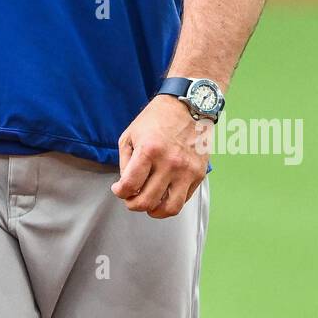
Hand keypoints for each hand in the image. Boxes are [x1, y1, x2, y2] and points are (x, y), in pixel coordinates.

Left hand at [112, 95, 210, 217]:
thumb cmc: (157, 118)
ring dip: (154, 211)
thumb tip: (126, 185)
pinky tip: (162, 194)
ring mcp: (186, 170)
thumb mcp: (131, 134)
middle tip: (130, 199)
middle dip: (133, 204)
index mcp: (149, 150)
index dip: (119, 192)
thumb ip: (125, 162)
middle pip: (147, 201)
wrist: (188, 106)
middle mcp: (169, 163)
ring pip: (169, 208)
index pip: (130, 186)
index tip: (118, 190)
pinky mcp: (199, 174)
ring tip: (148, 204)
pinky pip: (183, 200)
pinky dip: (170, 203)